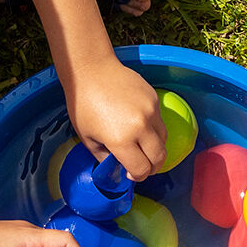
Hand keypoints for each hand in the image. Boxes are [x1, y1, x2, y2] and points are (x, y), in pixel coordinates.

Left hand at [63, 57, 166, 180]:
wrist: (92, 70)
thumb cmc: (83, 104)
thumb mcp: (87, 138)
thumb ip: (104, 157)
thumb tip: (117, 166)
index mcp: (121, 140)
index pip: (141, 169)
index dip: (137, 176)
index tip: (131, 175)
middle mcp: (140, 127)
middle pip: (159, 158)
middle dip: (152, 168)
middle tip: (143, 168)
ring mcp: (150, 111)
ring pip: (163, 140)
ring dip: (155, 149)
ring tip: (143, 149)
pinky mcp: (154, 99)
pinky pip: (160, 121)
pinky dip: (153, 129)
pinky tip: (138, 125)